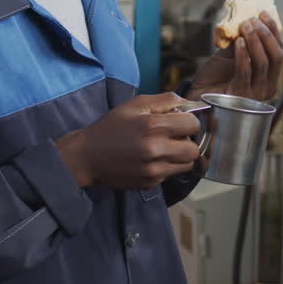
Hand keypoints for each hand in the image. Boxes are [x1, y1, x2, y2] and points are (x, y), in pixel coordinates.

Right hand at [56, 93, 202, 188]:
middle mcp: (156, 149)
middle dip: (188, 141)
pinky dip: (168, 167)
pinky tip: (153, 159)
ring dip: (181, 156)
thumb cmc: (112, 127)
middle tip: (175, 137)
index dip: (189, 121)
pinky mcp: (150, 183)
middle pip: (194, 149)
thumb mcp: (136, 104)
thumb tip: (189, 103)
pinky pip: (172, 174)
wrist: (88, 156)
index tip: (180, 121)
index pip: (193, 124)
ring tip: (166, 149)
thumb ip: (166, 100)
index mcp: (153, 126)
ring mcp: (154, 169)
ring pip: (187, 165)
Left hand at [189, 12, 282, 100]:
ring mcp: (256, 93)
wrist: (198, 94)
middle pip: (276, 56)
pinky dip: (243, 55)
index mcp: (269, 74)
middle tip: (252, 20)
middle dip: (265, 34)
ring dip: (254, 41)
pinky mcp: (242, 96)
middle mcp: (268, 85)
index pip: (278, 50)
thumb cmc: (215, 76)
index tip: (263, 13)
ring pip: (263, 63)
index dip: (273, 30)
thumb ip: (241, 41)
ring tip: (244, 27)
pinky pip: (246, 72)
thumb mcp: (230, 54)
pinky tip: (239, 42)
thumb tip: (249, 19)